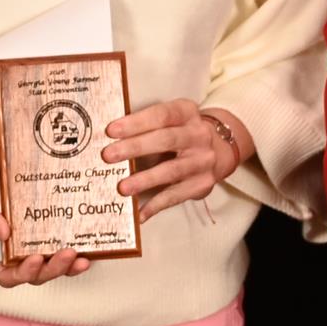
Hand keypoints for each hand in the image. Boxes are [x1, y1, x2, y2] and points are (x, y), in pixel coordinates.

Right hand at [0, 118, 94, 287]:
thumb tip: (2, 235)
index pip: (8, 274)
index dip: (22, 274)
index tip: (35, 259)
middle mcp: (22, 242)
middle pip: (38, 273)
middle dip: (54, 270)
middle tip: (68, 254)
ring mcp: (42, 232)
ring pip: (57, 262)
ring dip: (70, 266)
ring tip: (83, 257)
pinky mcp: (59, 219)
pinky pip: (72, 239)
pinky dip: (83, 247)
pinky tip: (92, 242)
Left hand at [106, 99, 244, 218]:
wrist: (219, 150)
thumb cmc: (180, 133)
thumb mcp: (171, 120)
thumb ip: (146, 126)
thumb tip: (108, 140)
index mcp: (187, 112)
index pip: (161, 114)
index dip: (136, 122)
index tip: (111, 130)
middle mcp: (199, 135)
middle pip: (166, 140)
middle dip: (135, 147)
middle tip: (108, 156)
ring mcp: (203, 161)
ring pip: (171, 171)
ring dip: (144, 180)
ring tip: (122, 188)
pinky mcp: (202, 184)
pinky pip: (176, 196)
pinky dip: (155, 205)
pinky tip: (139, 213)